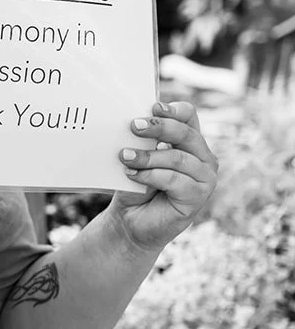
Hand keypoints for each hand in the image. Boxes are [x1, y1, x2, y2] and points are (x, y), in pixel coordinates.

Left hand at [112, 100, 218, 252]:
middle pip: (186, 133)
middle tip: (133, 126)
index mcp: (190, 141)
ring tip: (124, 157)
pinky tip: (133, 174)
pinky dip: (151, 175)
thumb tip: (136, 123)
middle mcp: (203, 157)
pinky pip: (175, 180)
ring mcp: (205, 178)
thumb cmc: (136, 186)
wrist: (131, 221)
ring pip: (178, 158)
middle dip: (159, 128)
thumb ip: (143, 142)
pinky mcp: (199, 197)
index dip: (173, 110)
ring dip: (148, 156)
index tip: (153, 107)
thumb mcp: (138, 158)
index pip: (188, 115)